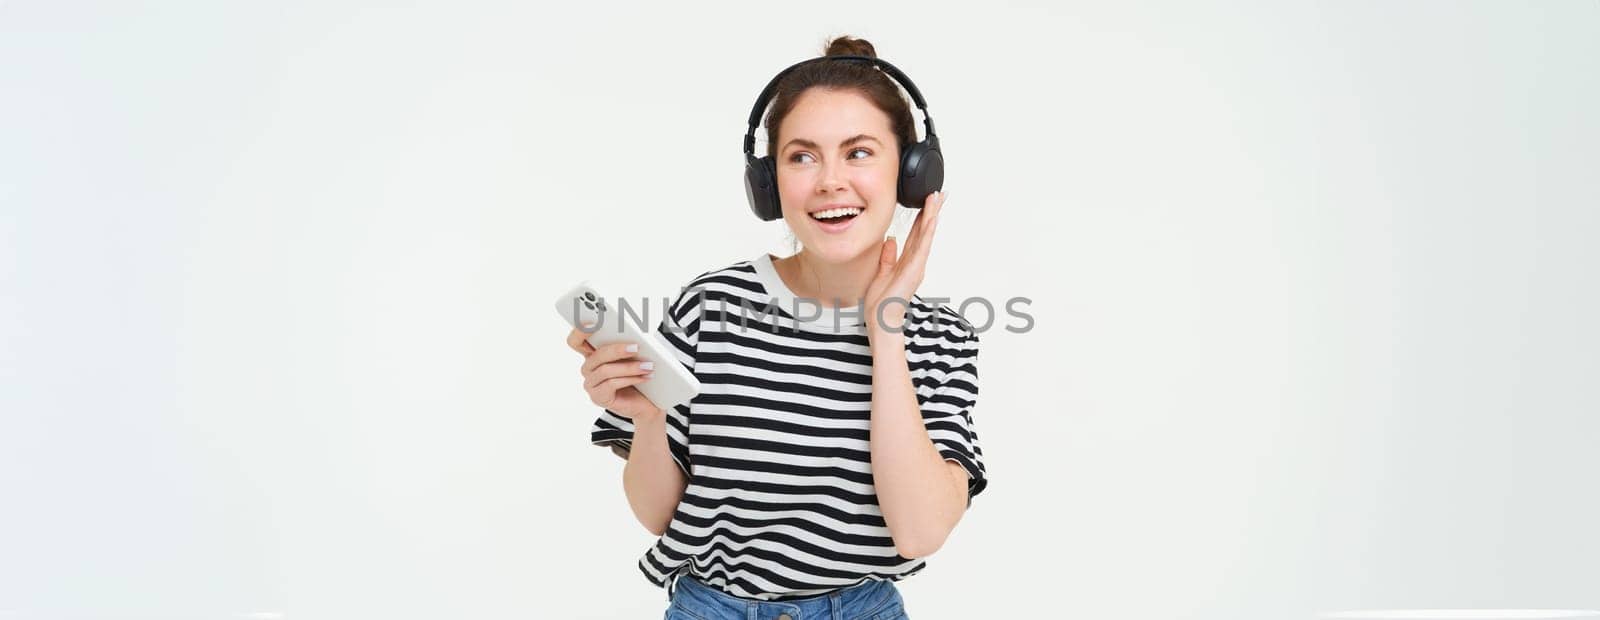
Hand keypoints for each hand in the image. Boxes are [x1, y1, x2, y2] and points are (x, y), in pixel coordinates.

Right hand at [566, 324, 660, 420]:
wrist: (646, 403)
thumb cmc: (638, 375)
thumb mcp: (633, 356)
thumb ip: (627, 344)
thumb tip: (631, 335)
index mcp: (592, 354)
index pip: (576, 341)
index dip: (580, 331)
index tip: (592, 321)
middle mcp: (588, 368)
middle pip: (596, 355)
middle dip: (616, 349)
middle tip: (636, 347)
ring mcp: (591, 384)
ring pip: (605, 370)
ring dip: (629, 367)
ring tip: (648, 365)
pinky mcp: (598, 397)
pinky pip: (611, 384)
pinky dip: (630, 379)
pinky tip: (644, 377)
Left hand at [864, 190, 945, 334]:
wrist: (881, 318)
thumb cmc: (881, 301)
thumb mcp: (881, 272)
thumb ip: (887, 256)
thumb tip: (891, 240)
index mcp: (908, 261)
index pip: (917, 234)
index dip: (922, 217)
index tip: (927, 201)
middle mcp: (916, 261)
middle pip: (925, 230)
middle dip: (932, 211)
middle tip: (939, 193)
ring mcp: (917, 264)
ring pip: (927, 234)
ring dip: (932, 215)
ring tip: (937, 198)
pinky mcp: (915, 269)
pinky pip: (923, 246)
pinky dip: (928, 231)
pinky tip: (932, 219)